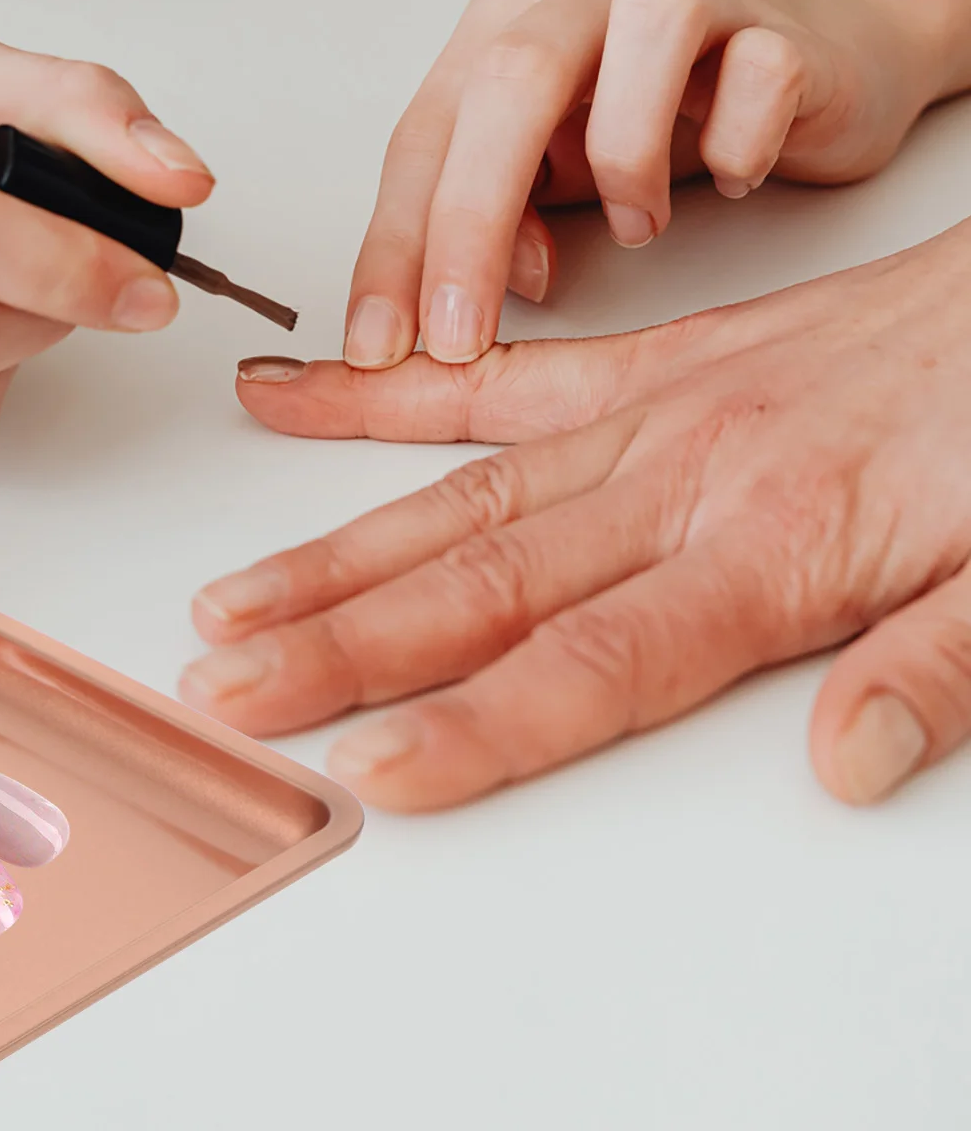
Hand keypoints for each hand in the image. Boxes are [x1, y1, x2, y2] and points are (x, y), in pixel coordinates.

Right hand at [182, 224, 970, 810]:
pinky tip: (297, 401)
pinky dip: (389, 397)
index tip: (372, 766)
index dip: (475, 723)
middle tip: (232, 689)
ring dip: (335, 555)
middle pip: (484, 582)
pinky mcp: (644, 365)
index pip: (595, 660)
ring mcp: (648, 414)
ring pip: (461, 495)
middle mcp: (683, 480)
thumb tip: (843, 763)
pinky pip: (499, 381)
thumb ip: (934, 669)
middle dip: (346, 645)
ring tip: (233, 601)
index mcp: (776, 546)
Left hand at [345, 0, 963, 370]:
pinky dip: (734, 149)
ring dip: (625, 168)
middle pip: (506, 85)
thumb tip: (474, 289)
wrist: (818, 40)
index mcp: (508, 15)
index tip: (377, 341)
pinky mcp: (783, 22)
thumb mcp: (558, 165)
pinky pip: (758, 76)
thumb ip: (504, 213)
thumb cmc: (668, 105)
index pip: (426, 132)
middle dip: (468, 226)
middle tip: (459, 337)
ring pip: (639, 48)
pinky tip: (728, 177)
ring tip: (640, 227)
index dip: (393, 244)